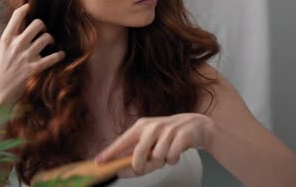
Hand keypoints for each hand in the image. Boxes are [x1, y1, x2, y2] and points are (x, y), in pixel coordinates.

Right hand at [0, 4, 64, 107]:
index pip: (16, 17)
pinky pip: (52, 57)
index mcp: (6, 40)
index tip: (30, 7)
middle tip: (43, 32)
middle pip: (37, 24)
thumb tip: (24, 31)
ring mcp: (25, 56)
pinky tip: (60, 55)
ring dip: (50, 40)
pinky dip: (59, 55)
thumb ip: (12, 41)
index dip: (25, 9)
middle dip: (43, 27)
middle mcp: (16, 45)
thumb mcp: (1, 51)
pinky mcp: (33, 68)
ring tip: (49, 45)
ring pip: (46, 38)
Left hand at [95, 113, 214, 174]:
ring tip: (166, 155)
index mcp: (142, 126)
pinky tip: (176, 153)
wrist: (196, 126)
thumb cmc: (169, 136)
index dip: (110, 152)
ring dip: (162, 162)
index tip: (98, 162)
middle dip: (140, 166)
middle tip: (143, 169)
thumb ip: (136, 153)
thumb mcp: (151, 140)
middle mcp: (153, 126)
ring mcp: (168, 130)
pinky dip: (173, 160)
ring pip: (157, 158)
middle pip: (139, 154)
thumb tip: (120, 169)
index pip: (122, 141)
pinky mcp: (181, 135)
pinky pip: (172, 157)